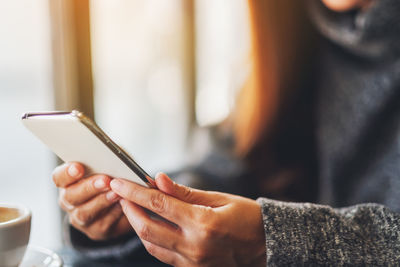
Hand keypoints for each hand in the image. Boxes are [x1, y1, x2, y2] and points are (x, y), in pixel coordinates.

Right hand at [52, 162, 132, 239]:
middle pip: (71, 196)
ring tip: (116, 193)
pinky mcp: (95, 231)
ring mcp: (80, 218)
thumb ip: (103, 161)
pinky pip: (102, 224)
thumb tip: (113, 154)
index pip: (59, 177)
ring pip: (84, 213)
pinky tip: (123, 205)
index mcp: (67, 183)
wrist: (119, 206)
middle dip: (89, 188)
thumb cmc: (110, 179)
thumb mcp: (106, 167)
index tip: (78, 167)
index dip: (67, 173)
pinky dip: (114, 214)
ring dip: (101, 202)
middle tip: (105, 180)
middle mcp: (69, 201)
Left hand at [110, 173, 265, 266]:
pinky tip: (149, 224)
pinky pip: (162, 254)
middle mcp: (195, 246)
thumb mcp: (219, 198)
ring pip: (150, 244)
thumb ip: (185, 193)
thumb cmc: (247, 217)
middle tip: (121, 194)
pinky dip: (151, 238)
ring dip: (136, 224)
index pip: (158, 204)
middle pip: (146, 228)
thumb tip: (158, 180)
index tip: (119, 182)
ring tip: (132, 207)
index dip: (134, 192)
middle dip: (129, 209)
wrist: (267, 246)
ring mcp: (192, 262)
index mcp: (203, 224)